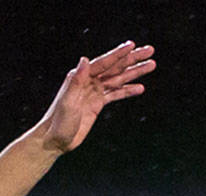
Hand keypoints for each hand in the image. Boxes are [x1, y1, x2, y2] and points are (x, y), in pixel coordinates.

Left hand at [37, 41, 155, 152]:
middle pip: (114, 68)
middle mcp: (87, 82)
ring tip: (151, 65)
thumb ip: (77, 81)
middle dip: (132, 59)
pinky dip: (127, 91)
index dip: (118, 54)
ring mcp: (93, 92)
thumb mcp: (68, 102)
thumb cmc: (57, 123)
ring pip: (117, 79)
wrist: (53, 141)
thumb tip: (85, 59)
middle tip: (150, 51)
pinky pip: (115, 94)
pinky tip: (140, 88)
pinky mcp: (96, 104)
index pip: (103, 63)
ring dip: (134, 73)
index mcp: (79, 78)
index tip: (133, 45)